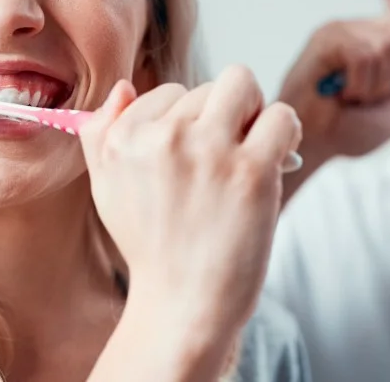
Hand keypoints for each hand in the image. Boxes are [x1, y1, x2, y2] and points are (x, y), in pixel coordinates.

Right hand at [79, 65, 302, 338]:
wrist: (182, 304)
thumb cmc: (152, 247)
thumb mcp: (107, 188)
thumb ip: (103, 133)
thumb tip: (124, 87)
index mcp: (124, 139)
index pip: (168, 92)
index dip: (189, 122)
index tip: (195, 157)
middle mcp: (163, 138)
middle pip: (208, 87)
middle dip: (222, 116)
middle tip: (226, 158)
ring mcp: (209, 152)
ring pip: (243, 85)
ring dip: (253, 112)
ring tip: (251, 151)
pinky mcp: (251, 171)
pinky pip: (280, 116)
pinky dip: (286, 131)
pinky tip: (276, 160)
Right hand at [279, 6, 389, 172]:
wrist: (314, 146)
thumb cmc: (350, 129)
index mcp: (381, 38)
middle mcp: (364, 27)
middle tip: (382, 92)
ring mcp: (345, 29)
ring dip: (379, 86)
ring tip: (356, 98)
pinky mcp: (327, 38)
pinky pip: (365, 55)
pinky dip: (360, 85)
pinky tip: (342, 95)